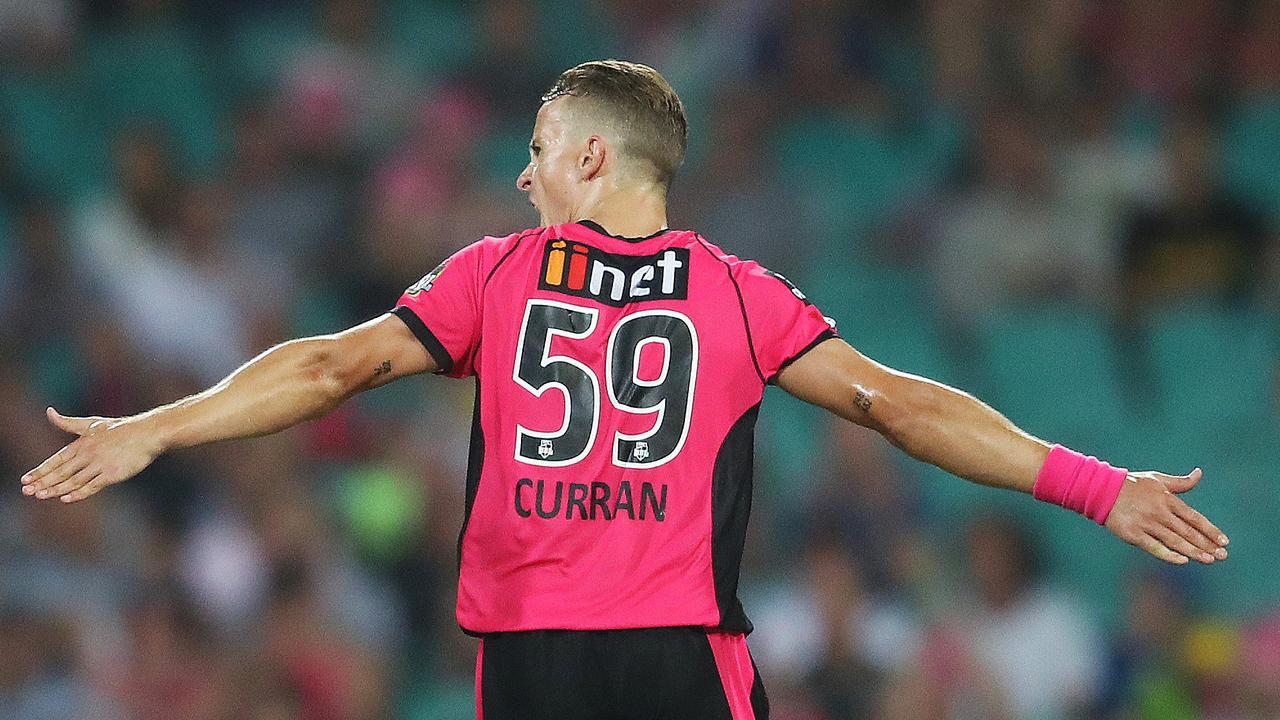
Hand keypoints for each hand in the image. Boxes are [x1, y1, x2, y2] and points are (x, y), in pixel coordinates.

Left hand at [19, 407, 163, 502]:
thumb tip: (48, 411)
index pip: (56, 460)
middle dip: (43, 482)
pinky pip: (92, 486)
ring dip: (56, 489)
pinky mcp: (113, 474)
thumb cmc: (122, 428)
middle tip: (27, 491)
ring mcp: (100, 464)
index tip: (25, 480)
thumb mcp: (92, 424)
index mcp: (82, 443)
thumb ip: (68, 422)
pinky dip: (79, 493)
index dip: (40, 470)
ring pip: (73, 480)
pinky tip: (66, 498)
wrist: (148, 433)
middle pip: (61, 471)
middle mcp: (88, 454)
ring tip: (41, 496)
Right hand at [1105, 468, 1228, 564]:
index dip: (1210, 530)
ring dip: (1194, 552)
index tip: (1224, 541)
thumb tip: (1200, 473)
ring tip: (1209, 560)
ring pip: (1174, 541)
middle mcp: (1159, 513)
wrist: (1102, 491)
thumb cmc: (1133, 485)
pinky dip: (1168, 554)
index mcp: (1167, 500)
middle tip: (1222, 556)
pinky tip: (1183, 561)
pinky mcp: (1133, 534)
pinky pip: (1154, 547)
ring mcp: (1146, 524)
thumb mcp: (1158, 480)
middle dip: (1207, 544)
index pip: (1194, 518)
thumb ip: (1181, 482)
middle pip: (1187, 532)